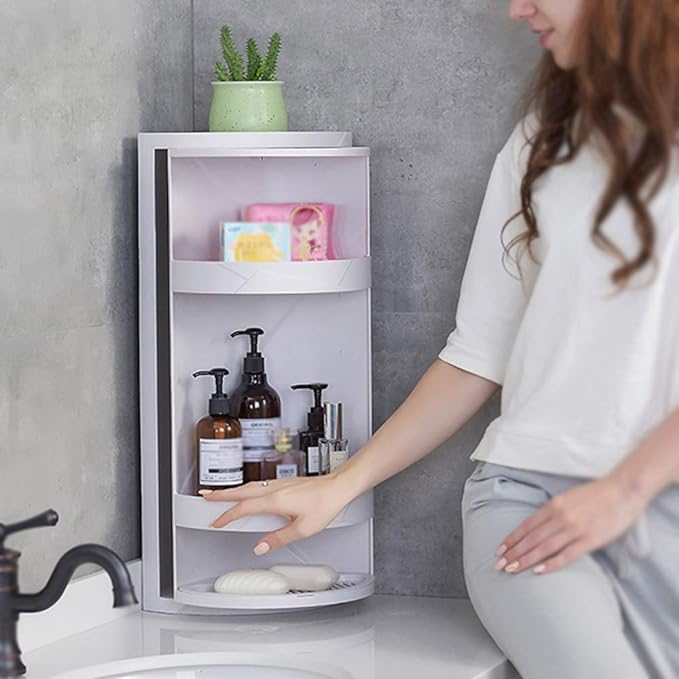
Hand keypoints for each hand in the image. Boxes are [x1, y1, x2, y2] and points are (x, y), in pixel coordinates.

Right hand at [200, 475, 352, 555]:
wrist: (339, 486)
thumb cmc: (325, 504)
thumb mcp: (303, 529)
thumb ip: (278, 538)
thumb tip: (260, 546)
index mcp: (275, 500)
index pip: (243, 508)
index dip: (227, 516)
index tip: (215, 522)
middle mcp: (274, 489)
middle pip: (241, 492)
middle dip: (220, 494)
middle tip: (204, 495)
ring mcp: (280, 483)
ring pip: (250, 486)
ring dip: (232, 490)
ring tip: (219, 494)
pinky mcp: (285, 483)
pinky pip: (259, 485)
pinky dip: (246, 489)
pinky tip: (248, 493)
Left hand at [495, 475, 648, 575]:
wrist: (622, 491)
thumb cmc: (595, 494)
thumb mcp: (567, 498)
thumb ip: (552, 511)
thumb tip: (537, 526)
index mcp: (553, 505)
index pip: (527, 526)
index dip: (512, 539)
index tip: (500, 549)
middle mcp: (560, 517)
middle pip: (532, 538)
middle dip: (514, 553)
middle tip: (499, 565)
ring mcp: (575, 529)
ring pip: (544, 547)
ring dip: (526, 559)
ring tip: (512, 569)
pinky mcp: (590, 540)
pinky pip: (567, 555)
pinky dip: (552, 563)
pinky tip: (539, 571)